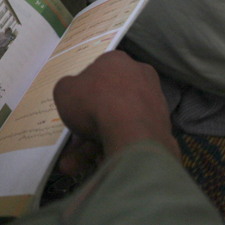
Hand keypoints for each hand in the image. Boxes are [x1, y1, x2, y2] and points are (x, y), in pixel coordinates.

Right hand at [53, 51, 178, 174]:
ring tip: (72, 164)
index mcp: (117, 60)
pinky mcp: (161, 126)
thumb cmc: (93, 101)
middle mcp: (139, 75)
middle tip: (70, 143)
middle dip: (86, 124)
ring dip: (92, 143)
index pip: (97, 72)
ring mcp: (153, 101)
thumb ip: (67, 88)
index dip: (83, 89)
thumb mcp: (64, 91)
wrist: (130, 130)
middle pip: (107, 100)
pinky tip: (94, 162)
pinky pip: (129, 135)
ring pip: (116, 122)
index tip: (75, 106)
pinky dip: (112, 147)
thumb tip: (74, 91)